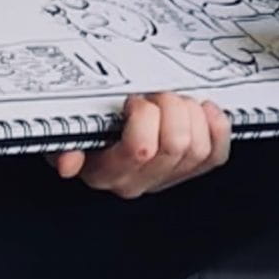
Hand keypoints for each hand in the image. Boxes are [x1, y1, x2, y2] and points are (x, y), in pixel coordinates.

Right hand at [53, 92, 230, 197]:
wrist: (97, 145)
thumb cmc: (86, 134)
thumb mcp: (67, 134)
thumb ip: (62, 145)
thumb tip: (68, 162)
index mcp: (107, 172)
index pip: (141, 149)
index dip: (145, 115)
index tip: (134, 101)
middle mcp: (138, 181)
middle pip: (176, 145)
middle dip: (171, 108)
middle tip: (158, 97)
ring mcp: (166, 178)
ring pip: (198, 148)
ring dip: (192, 115)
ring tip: (175, 104)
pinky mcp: (191, 171)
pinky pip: (216, 155)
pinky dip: (216, 128)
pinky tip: (203, 112)